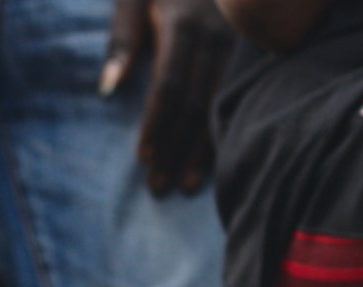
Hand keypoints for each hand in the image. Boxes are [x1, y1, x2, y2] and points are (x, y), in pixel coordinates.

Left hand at [100, 0, 234, 194]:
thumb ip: (123, 37)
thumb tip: (109, 87)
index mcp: (184, 24)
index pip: (169, 85)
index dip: (156, 123)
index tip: (143, 158)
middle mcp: (216, 35)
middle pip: (195, 102)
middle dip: (176, 147)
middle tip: (159, 185)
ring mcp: (239, 43)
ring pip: (220, 104)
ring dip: (202, 148)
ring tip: (187, 184)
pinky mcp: (253, 49)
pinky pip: (240, 95)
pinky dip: (226, 128)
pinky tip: (217, 157)